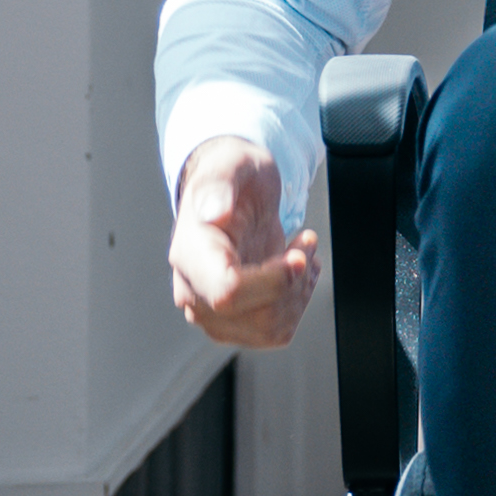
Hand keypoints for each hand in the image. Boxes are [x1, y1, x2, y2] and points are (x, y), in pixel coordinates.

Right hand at [171, 140, 319, 351]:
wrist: (234, 191)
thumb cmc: (232, 175)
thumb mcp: (231, 163)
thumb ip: (219, 184)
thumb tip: (215, 212)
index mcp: (189, 254)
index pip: (228, 293)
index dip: (274, 282)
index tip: (299, 256)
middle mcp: (194, 290)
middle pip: (257, 318)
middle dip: (295, 284)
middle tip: (305, 245)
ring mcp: (213, 311)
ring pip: (270, 329)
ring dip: (300, 293)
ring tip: (304, 254)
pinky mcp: (235, 321)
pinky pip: (275, 331)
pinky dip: (297, 303)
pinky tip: (298, 272)